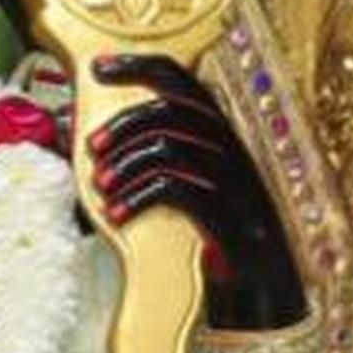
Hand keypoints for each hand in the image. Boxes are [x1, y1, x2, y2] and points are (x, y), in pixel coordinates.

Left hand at [86, 53, 306, 332]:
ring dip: (125, 164)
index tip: (97, 68)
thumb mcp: (189, 185)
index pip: (182, 79)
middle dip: (123, 124)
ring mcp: (236, 181)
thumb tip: (93, 142)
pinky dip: (138, 198)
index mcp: (222, 132)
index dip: (139, 65)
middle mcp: (233, 147)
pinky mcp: (231, 217)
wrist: (261, 287)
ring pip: (170, 147)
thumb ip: (157, 157)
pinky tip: (117, 215)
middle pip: (172, 109)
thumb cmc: (214, 231)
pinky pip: (177, 190)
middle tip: (92, 149)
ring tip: (102, 188)